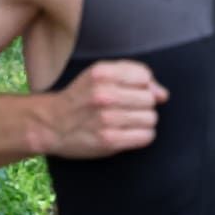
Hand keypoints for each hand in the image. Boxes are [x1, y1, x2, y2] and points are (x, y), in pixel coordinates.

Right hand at [41, 59, 166, 159]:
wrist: (52, 125)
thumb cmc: (81, 99)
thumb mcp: (99, 75)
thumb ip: (131, 75)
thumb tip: (163, 94)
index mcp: (101, 73)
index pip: (144, 76)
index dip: (142, 86)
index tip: (131, 92)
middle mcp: (104, 94)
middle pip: (149, 99)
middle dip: (143, 105)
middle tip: (127, 110)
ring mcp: (107, 119)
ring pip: (151, 118)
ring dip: (144, 122)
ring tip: (127, 122)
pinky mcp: (110, 140)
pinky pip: (145, 136)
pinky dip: (142, 136)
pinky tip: (129, 134)